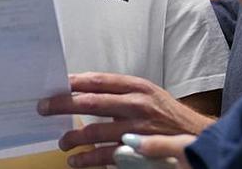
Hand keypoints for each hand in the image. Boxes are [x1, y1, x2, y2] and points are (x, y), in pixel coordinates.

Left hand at [37, 72, 207, 167]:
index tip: (55, 83)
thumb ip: (121, 93)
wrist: (198, 137)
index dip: (74, 81)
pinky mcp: (138, 151)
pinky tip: (76, 160)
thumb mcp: (148, 94)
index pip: (99, 80)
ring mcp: (137, 129)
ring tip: (62, 142)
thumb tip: (85, 91)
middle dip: (63, 104)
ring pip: (95, 131)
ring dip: (73, 137)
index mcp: (137, 87)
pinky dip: (87, 158)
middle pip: (91, 102)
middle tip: (43, 107)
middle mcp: (136, 104)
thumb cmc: (167, 115)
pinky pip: (106, 155)